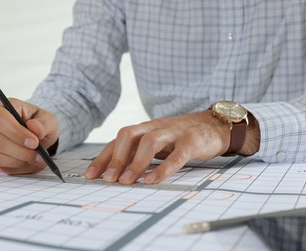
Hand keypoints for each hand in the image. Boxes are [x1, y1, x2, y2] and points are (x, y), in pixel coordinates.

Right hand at [0, 98, 58, 174]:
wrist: (39, 136)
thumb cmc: (41, 124)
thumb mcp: (49, 120)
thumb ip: (44, 123)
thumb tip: (34, 128)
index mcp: (5, 107)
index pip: (1, 119)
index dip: (17, 133)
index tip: (35, 142)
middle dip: (22, 152)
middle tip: (40, 155)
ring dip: (19, 161)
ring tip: (37, 159)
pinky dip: (17, 168)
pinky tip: (30, 164)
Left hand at [85, 111, 233, 183]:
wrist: (213, 124)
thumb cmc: (180, 136)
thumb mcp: (158, 140)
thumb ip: (140, 152)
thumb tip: (118, 173)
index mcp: (145, 128)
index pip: (118, 140)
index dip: (103, 156)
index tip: (91, 175)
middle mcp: (156, 127)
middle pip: (129, 135)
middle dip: (116, 157)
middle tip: (108, 179)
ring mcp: (174, 132)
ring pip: (150, 142)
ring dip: (135, 163)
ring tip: (126, 181)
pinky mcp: (191, 141)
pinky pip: (176, 155)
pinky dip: (163, 168)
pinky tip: (153, 180)